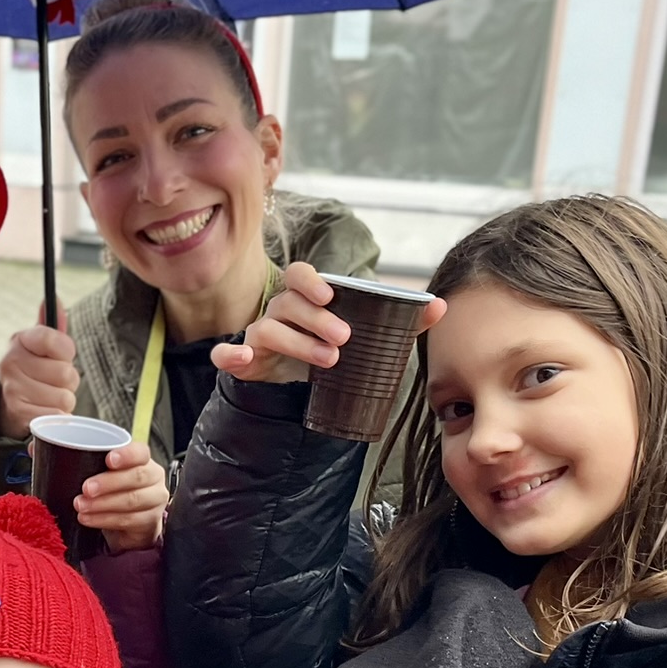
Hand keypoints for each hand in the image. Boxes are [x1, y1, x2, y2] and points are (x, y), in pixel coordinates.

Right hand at [0, 317, 80, 438]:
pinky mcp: (17, 413)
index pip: (56, 340)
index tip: (63, 358)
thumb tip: (55, 299)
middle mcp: (12, 361)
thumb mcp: (41, 348)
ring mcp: (13, 388)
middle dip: (68, 384)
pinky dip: (56, 418)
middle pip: (67, 374)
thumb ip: (53, 326)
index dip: (67, 353)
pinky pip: (56, 416)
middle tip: (52, 384)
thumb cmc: (34, 374)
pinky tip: (43, 412)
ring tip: (47, 399)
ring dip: (63, 402)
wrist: (9, 408)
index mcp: (21, 340)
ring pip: (65, 398)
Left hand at [75, 440, 168, 553]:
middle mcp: (154, 479)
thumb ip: (96, 467)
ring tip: (81, 506)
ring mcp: (155, 501)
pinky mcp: (149, 522)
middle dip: (108, 483)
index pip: (141, 452)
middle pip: (136, 477)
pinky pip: (127, 520)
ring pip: (131, 500)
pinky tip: (88, 519)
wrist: (127, 526)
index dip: (126, 455)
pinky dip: (104, 519)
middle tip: (86, 488)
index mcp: (144, 461)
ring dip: (102, 504)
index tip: (108, 459)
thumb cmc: (114, 493)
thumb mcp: (106, 476)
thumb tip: (67, 462)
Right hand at [211, 262, 445, 383]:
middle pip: (288, 303)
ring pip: (267, 329)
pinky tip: (244, 358)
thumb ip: (400, 320)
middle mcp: (279, 312)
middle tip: (345, 338)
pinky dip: (230, 353)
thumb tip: (439, 305)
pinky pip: (227, 354)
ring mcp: (259, 336)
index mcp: (306, 300)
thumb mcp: (368, 337)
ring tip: (329, 361)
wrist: (299, 392)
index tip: (331, 294)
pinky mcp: (244, 362)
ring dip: (296, 342)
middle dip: (316, 318)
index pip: (300, 276)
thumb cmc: (333, 353)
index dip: (311, 281)